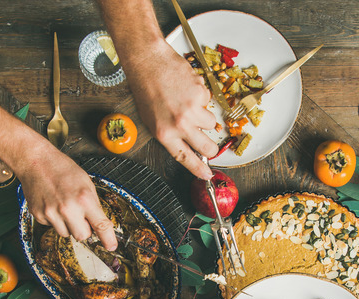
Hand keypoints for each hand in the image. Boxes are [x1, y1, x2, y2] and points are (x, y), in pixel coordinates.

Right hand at [17, 145, 117, 250]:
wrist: (36, 161)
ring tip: (64, 206)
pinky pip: (52, 227)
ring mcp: (51, 213)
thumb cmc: (62, 169)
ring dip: (68, 225)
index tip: (111, 246)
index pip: (100, 225)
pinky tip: (52, 204)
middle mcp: (67, 208)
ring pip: (66, 234)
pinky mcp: (39, 215)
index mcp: (83, 198)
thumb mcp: (86, 183)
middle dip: (84, 229)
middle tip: (80, 216)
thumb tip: (100, 224)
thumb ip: (93, 205)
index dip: (108, 239)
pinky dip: (55, 220)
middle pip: (82, 236)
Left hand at [123, 40, 217, 178]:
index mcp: (164, 134)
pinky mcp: (200, 94)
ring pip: (210, 123)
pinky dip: (200, 96)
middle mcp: (179, 124)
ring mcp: (191, 109)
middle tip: (210, 144)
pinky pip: (208, 102)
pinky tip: (186, 89)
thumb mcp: (151, 120)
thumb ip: (170, 135)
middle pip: (206, 146)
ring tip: (187, 105)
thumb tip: (186, 146)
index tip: (207, 175)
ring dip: (203, 116)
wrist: (149, 63)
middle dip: (211, 148)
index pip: (185, 158)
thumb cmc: (147, 90)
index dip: (198, 169)